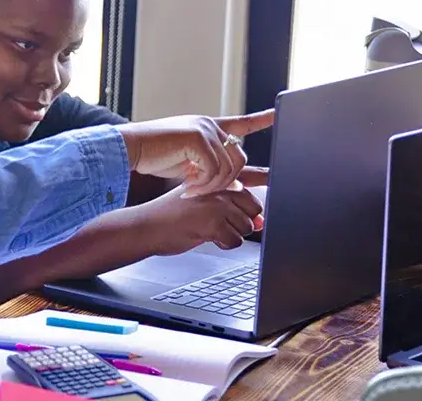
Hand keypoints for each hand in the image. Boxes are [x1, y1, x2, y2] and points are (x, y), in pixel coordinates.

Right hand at [115, 110, 273, 196]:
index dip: (262, 119)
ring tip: (190, 190)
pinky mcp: (198, 138)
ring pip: (228, 168)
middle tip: (199, 191)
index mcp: (208, 127)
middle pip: (238, 159)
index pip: (241, 124)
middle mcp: (210, 125)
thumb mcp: (186, 161)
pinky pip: (214, 171)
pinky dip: (202, 185)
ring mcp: (205, 130)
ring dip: (211, 186)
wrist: (129, 148)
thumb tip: (231, 183)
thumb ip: (208, 166)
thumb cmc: (151, 155)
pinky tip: (187, 187)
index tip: (278, 114)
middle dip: (225, 182)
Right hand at [135, 177, 267, 255]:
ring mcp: (216, 203)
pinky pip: (235, 240)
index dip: (266, 180)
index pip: (252, 178)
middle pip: (255, 208)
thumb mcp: (201, 204)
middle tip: (219, 223)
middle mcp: (218, 187)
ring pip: (247, 226)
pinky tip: (206, 237)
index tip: (275, 177)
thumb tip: (261, 223)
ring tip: (207, 229)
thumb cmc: (171, 216)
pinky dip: (223, 244)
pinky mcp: (212, 221)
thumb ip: (232, 208)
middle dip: (243, 222)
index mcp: (215, 178)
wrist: (145, 226)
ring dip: (231, 234)